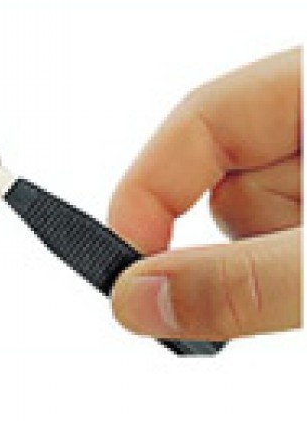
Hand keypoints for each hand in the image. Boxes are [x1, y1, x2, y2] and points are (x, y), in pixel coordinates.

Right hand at [108, 48, 301, 340]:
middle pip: (227, 185)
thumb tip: (137, 300)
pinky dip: (294, 278)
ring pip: (260, 227)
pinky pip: (285, 248)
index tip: (129, 265)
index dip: (151, 190)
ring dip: (280, 271)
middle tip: (280, 295)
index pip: (200, 120)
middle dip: (243, 252)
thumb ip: (242, 278)